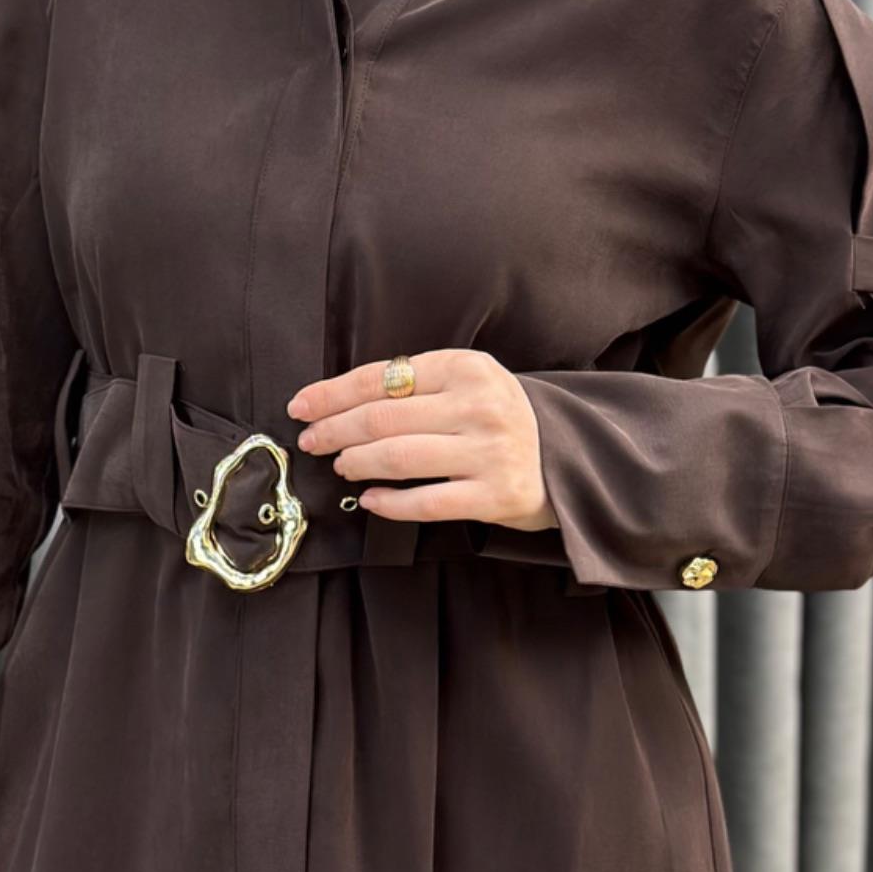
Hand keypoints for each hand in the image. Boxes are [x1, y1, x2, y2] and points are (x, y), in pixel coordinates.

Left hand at [287, 350, 559, 531]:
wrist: (570, 457)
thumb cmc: (501, 418)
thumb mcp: (468, 384)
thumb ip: (417, 386)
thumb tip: (337, 403)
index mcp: (467, 368)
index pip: (383, 378)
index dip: (334, 394)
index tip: (301, 406)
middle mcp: (479, 406)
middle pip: (383, 418)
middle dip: (335, 430)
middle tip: (311, 441)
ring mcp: (489, 452)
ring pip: (399, 457)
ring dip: (358, 462)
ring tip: (341, 466)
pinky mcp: (495, 495)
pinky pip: (427, 502)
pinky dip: (389, 503)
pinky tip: (370, 500)